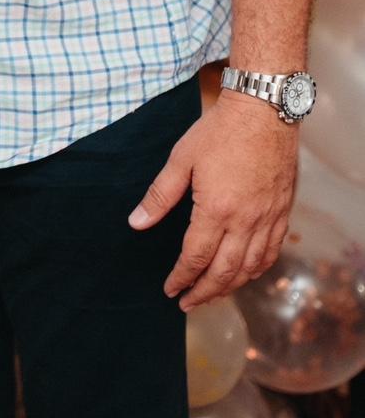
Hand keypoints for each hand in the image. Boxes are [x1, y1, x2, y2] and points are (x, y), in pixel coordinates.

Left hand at [128, 92, 296, 310]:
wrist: (263, 113)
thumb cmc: (218, 132)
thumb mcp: (181, 159)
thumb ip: (159, 195)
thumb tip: (136, 222)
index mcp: (217, 209)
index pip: (196, 256)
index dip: (181, 277)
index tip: (169, 290)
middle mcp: (246, 222)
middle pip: (225, 271)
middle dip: (204, 292)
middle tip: (187, 304)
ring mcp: (268, 220)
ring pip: (250, 268)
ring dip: (229, 286)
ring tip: (211, 294)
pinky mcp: (281, 213)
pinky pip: (271, 253)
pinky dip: (256, 270)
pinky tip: (244, 273)